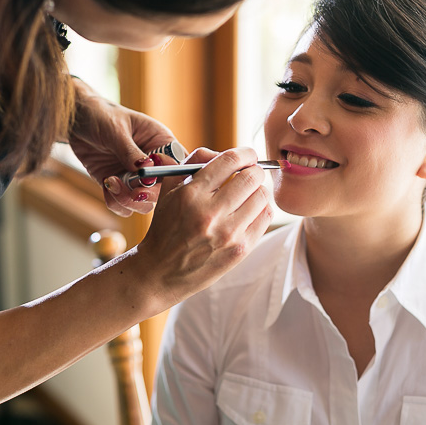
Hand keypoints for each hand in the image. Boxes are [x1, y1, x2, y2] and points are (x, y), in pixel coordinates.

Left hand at [67, 79, 173, 215]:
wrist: (76, 120)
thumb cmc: (101, 115)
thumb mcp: (116, 130)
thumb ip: (130, 151)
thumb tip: (146, 169)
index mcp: (161, 143)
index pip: (178, 165)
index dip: (171, 177)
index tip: (152, 178)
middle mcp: (153, 163)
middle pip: (163, 190)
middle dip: (148, 194)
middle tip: (134, 192)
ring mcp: (136, 177)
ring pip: (144, 203)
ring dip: (128, 200)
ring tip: (111, 182)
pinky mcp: (119, 186)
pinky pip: (124, 205)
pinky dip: (115, 202)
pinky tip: (105, 185)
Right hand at [127, 147, 274, 307]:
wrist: (160, 272)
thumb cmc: (166, 228)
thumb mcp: (170, 190)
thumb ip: (194, 163)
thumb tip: (222, 152)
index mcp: (191, 194)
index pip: (230, 160)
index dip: (245, 153)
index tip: (248, 155)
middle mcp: (210, 213)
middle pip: (252, 177)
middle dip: (254, 171)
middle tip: (250, 174)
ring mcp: (227, 234)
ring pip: (262, 197)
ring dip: (259, 190)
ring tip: (249, 194)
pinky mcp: (240, 250)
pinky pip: (265, 218)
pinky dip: (262, 209)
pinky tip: (250, 210)